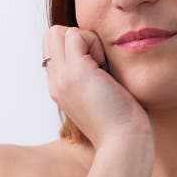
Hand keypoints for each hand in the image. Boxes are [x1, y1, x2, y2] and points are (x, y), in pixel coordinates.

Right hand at [42, 25, 152, 149]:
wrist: (124, 145)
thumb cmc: (124, 123)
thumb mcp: (102, 96)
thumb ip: (95, 77)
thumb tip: (104, 58)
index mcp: (60, 88)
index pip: (55, 48)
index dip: (77, 46)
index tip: (100, 67)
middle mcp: (56, 82)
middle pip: (52, 35)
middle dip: (77, 38)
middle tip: (100, 62)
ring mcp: (62, 78)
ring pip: (58, 31)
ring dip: (86, 40)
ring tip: (103, 67)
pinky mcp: (75, 73)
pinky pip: (76, 34)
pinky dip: (95, 43)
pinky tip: (106, 69)